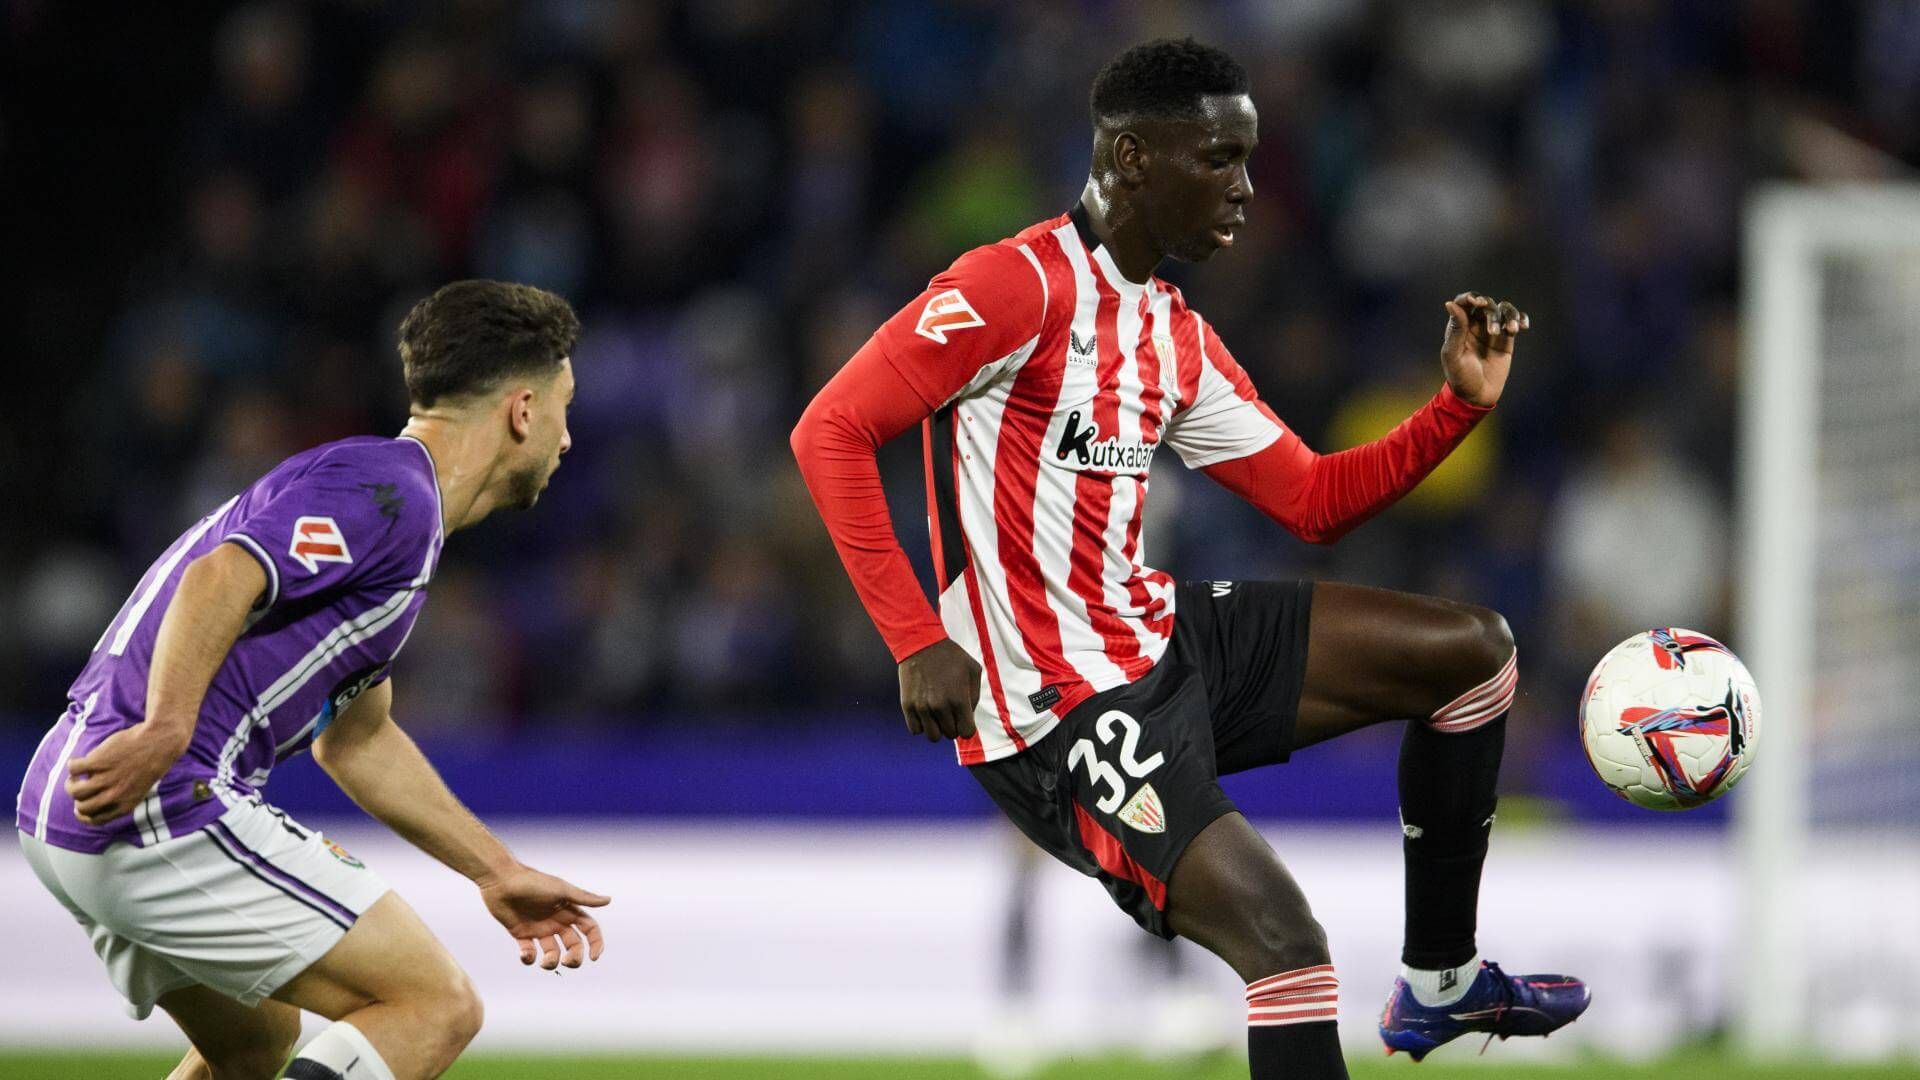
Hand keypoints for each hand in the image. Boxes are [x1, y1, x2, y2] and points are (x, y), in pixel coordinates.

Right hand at [65, 722, 189, 825]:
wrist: (159, 741)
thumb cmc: (150, 763)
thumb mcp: (139, 789)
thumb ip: (121, 798)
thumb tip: (94, 800)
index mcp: (125, 805)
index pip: (96, 820)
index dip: (84, 814)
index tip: (80, 805)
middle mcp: (114, 796)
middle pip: (82, 808)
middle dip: (77, 800)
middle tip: (79, 787)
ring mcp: (105, 779)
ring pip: (74, 791)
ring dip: (70, 783)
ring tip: (75, 776)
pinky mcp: (97, 762)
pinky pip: (73, 769)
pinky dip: (72, 765)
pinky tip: (78, 761)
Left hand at [478, 864, 611, 969]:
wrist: (502, 881)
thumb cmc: (533, 882)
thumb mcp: (561, 890)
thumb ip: (584, 898)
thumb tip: (608, 900)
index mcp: (569, 911)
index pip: (589, 930)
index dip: (596, 943)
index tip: (593, 957)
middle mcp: (557, 922)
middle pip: (574, 946)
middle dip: (574, 958)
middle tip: (567, 961)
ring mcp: (540, 929)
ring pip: (553, 954)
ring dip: (552, 963)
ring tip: (545, 962)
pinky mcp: (521, 935)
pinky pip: (529, 954)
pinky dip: (528, 959)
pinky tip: (525, 954)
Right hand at [897, 639, 980, 741]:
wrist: (921, 643)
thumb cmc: (951, 656)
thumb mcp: (973, 670)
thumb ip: (974, 696)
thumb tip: (968, 716)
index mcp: (959, 699)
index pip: (966, 732)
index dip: (967, 727)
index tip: (963, 718)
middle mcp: (940, 707)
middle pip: (950, 735)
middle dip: (952, 725)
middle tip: (949, 710)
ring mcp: (922, 707)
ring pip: (933, 736)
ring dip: (937, 728)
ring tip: (937, 714)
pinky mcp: (907, 705)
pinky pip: (915, 730)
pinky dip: (921, 725)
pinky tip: (924, 712)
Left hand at [1439, 292, 1528, 407]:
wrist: (1477, 395)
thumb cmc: (1460, 377)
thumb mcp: (1453, 354)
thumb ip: (1455, 329)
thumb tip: (1450, 303)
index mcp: (1459, 326)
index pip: (1463, 303)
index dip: (1470, 297)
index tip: (1476, 302)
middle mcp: (1475, 325)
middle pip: (1486, 305)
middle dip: (1491, 312)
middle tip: (1492, 331)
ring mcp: (1492, 331)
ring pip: (1503, 310)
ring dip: (1509, 315)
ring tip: (1511, 330)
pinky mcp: (1506, 339)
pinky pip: (1514, 322)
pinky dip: (1520, 319)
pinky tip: (1522, 326)